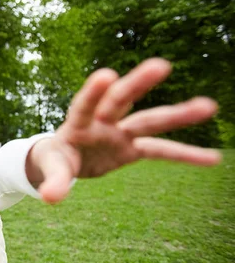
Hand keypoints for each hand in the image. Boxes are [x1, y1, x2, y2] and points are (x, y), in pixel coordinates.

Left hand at [28, 58, 221, 203]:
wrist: (63, 159)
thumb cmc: (54, 158)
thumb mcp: (51, 168)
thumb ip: (53, 180)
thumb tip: (49, 198)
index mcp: (76, 123)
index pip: (83, 105)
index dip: (93, 92)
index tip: (107, 75)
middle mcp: (102, 121)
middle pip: (120, 100)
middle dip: (137, 84)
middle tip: (160, 65)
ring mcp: (120, 132)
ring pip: (149, 120)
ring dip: (177, 114)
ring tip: (209, 105)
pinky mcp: (132, 148)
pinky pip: (161, 150)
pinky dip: (184, 155)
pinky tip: (212, 158)